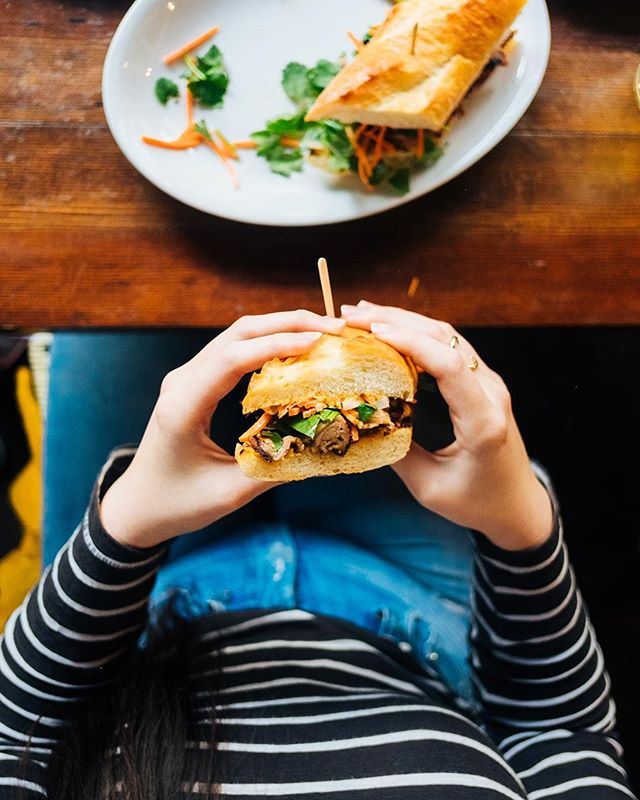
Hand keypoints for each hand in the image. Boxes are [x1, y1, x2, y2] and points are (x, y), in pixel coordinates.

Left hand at [100, 311, 345, 548]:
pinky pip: (233, 351)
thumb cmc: (177, 504)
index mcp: (183, 406)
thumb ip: (275, 468)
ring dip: (279, 328)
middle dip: (287, 323)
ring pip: (236, 336)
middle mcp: (182, 382)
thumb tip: (324, 448)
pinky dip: (267, 343)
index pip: (232, 359)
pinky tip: (295, 349)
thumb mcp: (230, 493)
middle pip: (237, 333)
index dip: (277, 345)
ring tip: (322, 332)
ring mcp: (186, 378)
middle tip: (333, 327)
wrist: (137, 506)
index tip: (318, 341)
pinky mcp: (195, 382)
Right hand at [341, 302, 552, 550]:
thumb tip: (361, 420)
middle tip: (350, 317)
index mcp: (483, 421)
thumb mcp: (429, 488)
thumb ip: (397, 453)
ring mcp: (489, 383)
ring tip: (361, 315)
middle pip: (445, 340)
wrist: (518, 506)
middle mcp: (491, 393)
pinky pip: (449, 347)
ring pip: (447, 336)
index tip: (372, 332)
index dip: (410, 342)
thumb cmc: (476, 503)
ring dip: (404, 320)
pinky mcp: (482, 382)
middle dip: (396, 320)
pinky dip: (417, 333)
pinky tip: (389, 329)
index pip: (449, 366)